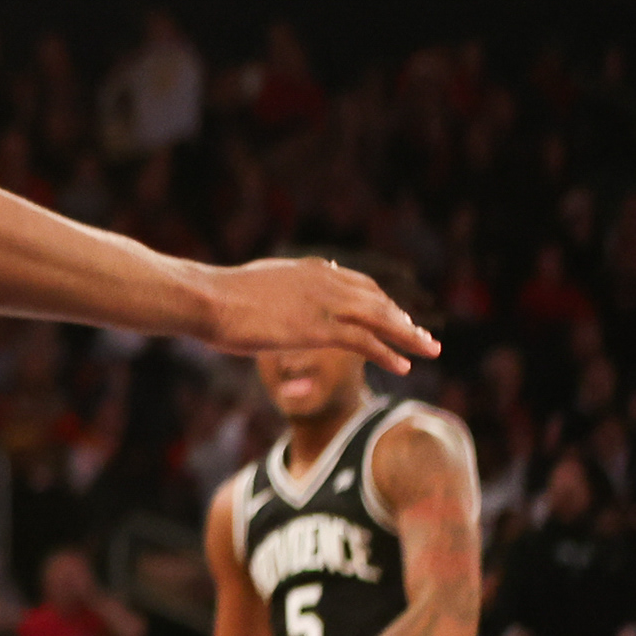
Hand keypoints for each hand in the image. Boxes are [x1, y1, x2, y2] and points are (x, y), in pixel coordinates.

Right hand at [201, 258, 437, 370]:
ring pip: (380, 318)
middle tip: (424, 337)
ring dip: (409, 335)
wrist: (206, 298)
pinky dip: (388, 353)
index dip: (383, 302)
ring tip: (430, 350)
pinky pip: (365, 341)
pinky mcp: (318, 328)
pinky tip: (403, 366)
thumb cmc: (220, 294)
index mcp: (308, 270)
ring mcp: (322, 304)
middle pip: (377, 300)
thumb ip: (284, 285)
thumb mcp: (259, 281)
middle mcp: (323, 281)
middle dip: (403, 319)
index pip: (359, 284)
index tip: (398, 316)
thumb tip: (285, 286)